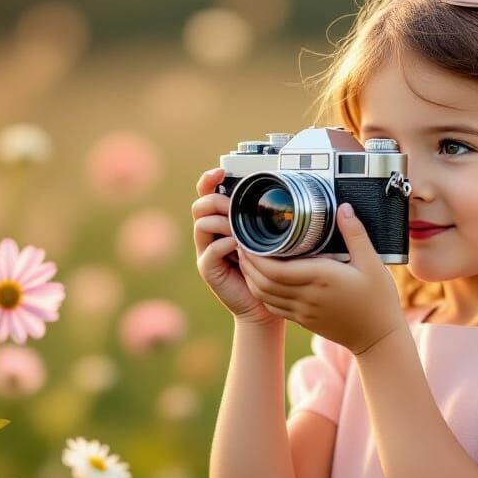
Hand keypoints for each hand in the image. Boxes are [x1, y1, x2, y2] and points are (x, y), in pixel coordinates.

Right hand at [191, 167, 284, 328]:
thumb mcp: (269, 238)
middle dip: (217, 201)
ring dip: (221, 221)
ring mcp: (206, 251)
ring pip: (201, 224)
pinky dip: (224, 245)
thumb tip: (277, 195)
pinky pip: (209, 250)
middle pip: (200, 205)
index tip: (221, 172)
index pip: (207, 195)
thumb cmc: (269, 270)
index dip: (209, 180)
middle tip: (234, 207)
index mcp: (223, 222)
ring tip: (238, 229)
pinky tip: (239, 247)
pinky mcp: (208, 269)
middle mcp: (211, 235)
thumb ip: (264, 219)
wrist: (264, 305)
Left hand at [237, 202, 406, 353]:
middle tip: (242, 244)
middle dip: (248, 263)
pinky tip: (263, 281)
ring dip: (251, 278)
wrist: (378, 337)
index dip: (256, 256)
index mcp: (320, 278)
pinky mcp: (303, 320)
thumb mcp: (372, 263)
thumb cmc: (377, 300)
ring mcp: (303, 311)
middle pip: (263, 281)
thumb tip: (343, 208)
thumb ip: (355, 234)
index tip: (248, 239)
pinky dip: (262, 293)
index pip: (275, 269)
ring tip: (248, 259)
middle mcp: (307, 296)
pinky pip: (274, 306)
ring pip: (265, 296)